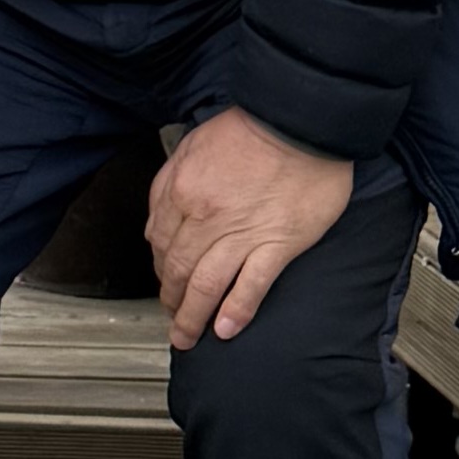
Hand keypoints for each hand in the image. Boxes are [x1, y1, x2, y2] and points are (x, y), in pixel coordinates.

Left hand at [146, 105, 352, 347]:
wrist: (300, 121)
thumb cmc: (251, 128)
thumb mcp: (193, 143)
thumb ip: (172, 180)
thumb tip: (160, 214)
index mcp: (182, 190)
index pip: (159, 239)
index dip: (159, 266)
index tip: (163, 280)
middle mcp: (205, 217)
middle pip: (178, 268)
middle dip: (171, 299)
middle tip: (171, 320)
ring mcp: (242, 234)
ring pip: (206, 285)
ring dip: (193, 316)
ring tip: (188, 337)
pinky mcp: (277, 244)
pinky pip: (251, 286)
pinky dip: (236, 311)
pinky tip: (226, 329)